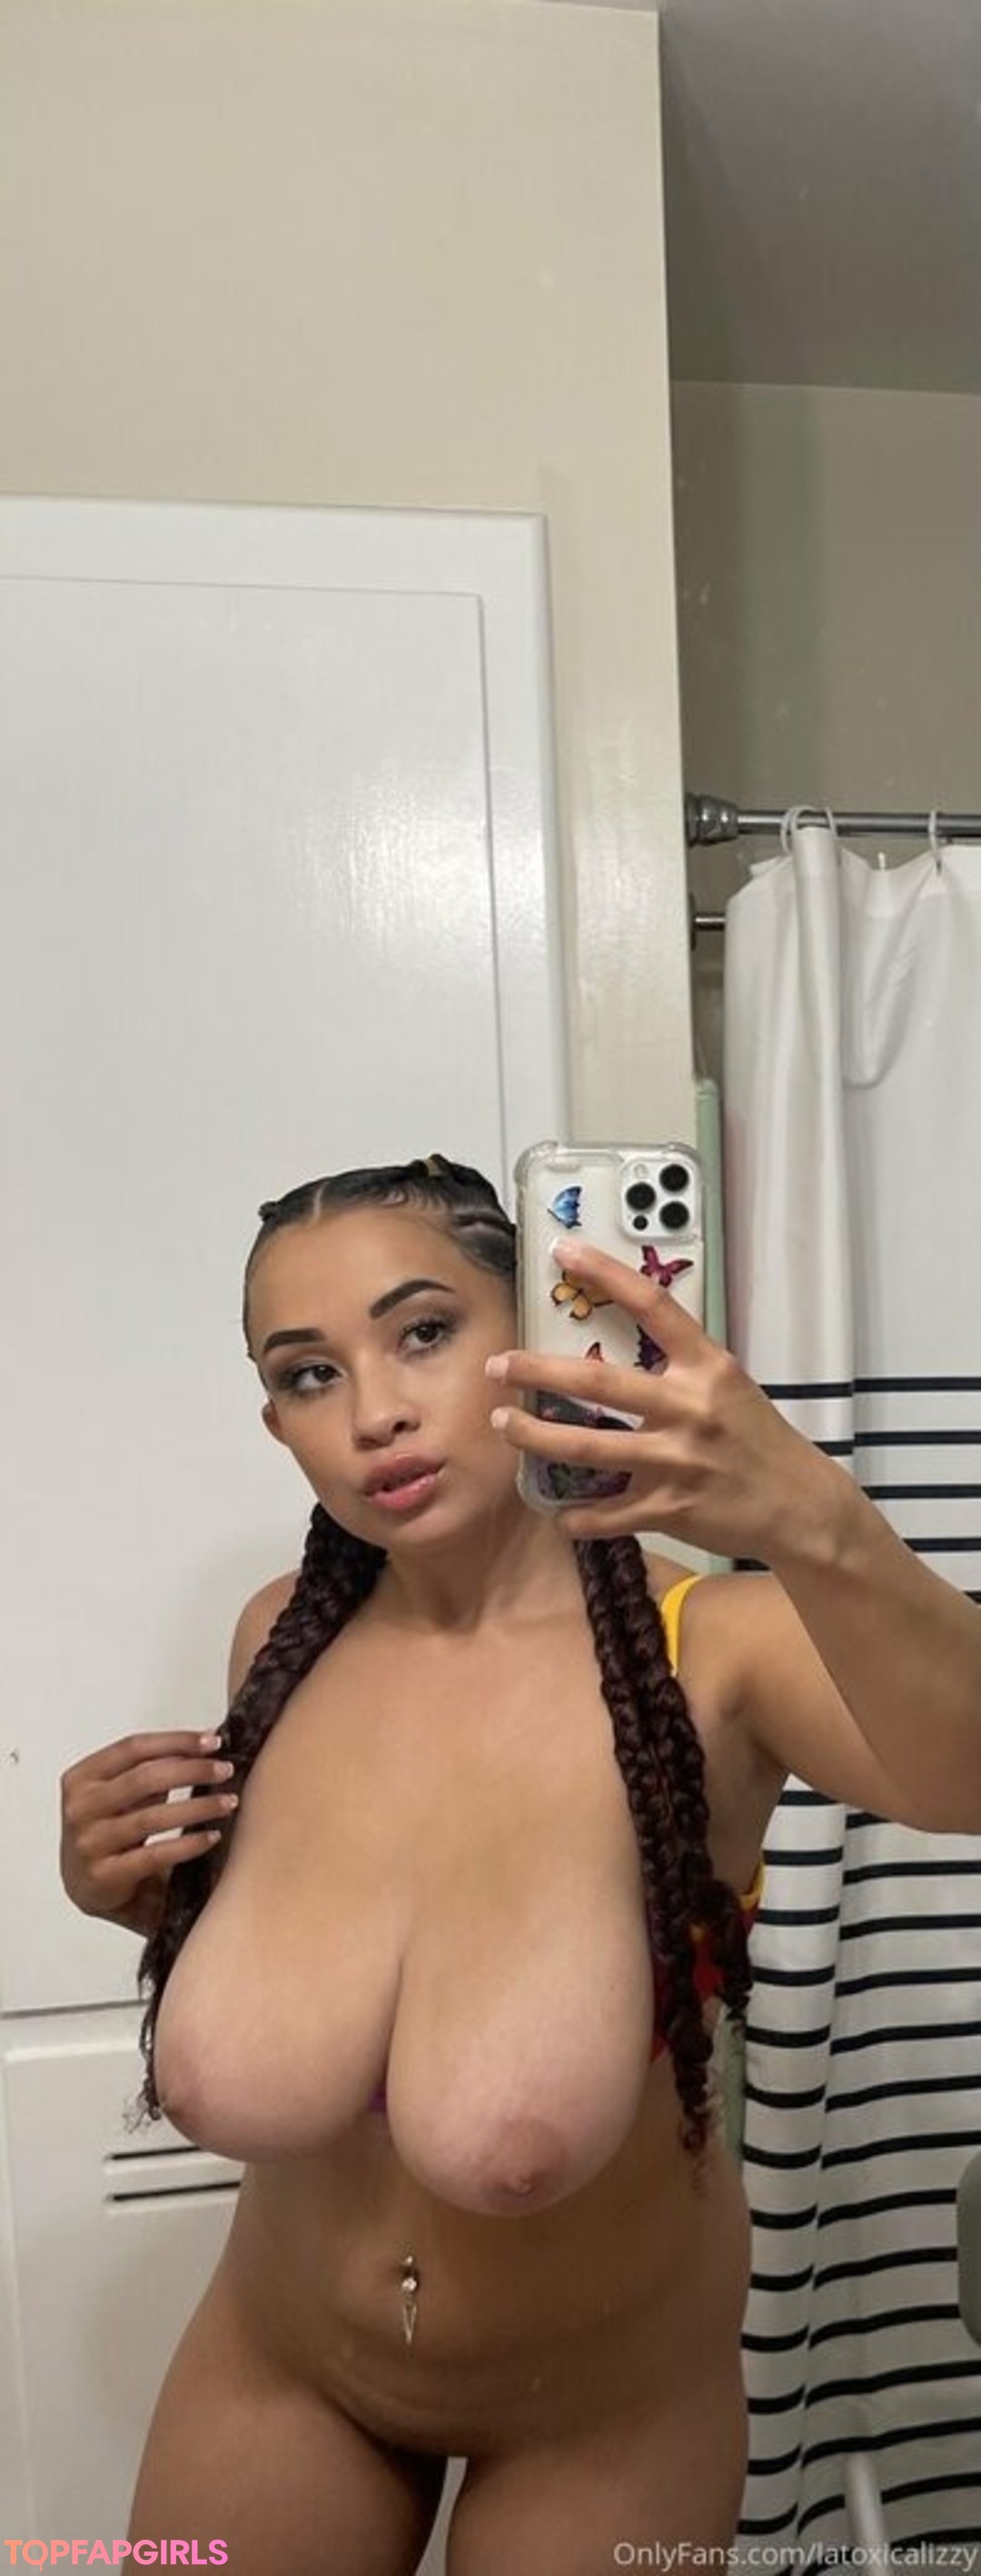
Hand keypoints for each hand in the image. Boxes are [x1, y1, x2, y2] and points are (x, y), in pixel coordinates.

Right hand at [59, 1732, 237, 1937]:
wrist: (87, 1888)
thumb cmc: (110, 1832)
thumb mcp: (122, 1795)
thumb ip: (152, 1770)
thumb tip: (205, 1740)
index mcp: (81, 1778)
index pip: (133, 1748)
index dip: (176, 1741)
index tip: (212, 1741)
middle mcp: (79, 1808)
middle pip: (144, 1778)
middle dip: (192, 1770)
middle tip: (225, 1770)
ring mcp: (88, 1844)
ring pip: (151, 1817)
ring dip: (198, 1807)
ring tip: (228, 1802)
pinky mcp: (104, 1878)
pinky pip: (155, 1855)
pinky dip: (188, 1844)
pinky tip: (212, 1837)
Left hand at [486, 1238, 821, 1556]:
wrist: (800, 1504)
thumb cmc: (757, 1439)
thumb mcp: (727, 1386)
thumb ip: (679, 1366)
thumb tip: (620, 1344)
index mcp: (707, 1367)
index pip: (651, 1305)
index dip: (605, 1273)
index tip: (563, 1251)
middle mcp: (689, 1408)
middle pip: (597, 1381)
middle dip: (536, 1371)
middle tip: (498, 1366)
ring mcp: (677, 1461)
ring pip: (586, 1446)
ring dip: (535, 1437)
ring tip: (503, 1425)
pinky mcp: (670, 1508)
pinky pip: (606, 1513)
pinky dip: (576, 1515)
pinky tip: (557, 1511)